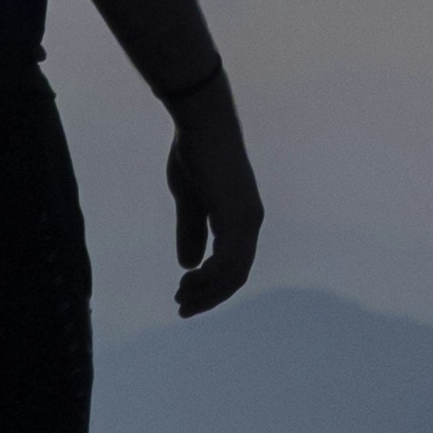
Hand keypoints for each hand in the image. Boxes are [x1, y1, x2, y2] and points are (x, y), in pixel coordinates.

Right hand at [164, 82, 262, 315]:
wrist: (202, 123)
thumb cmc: (196, 154)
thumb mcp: (190, 200)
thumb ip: (191, 231)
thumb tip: (189, 264)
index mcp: (241, 218)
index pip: (234, 265)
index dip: (212, 286)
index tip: (185, 295)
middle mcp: (251, 222)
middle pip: (236, 275)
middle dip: (210, 296)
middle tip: (183, 308)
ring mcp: (247, 220)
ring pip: (234, 272)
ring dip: (207, 290)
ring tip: (182, 297)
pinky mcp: (238, 215)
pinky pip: (228, 259)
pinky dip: (210, 276)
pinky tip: (189, 280)